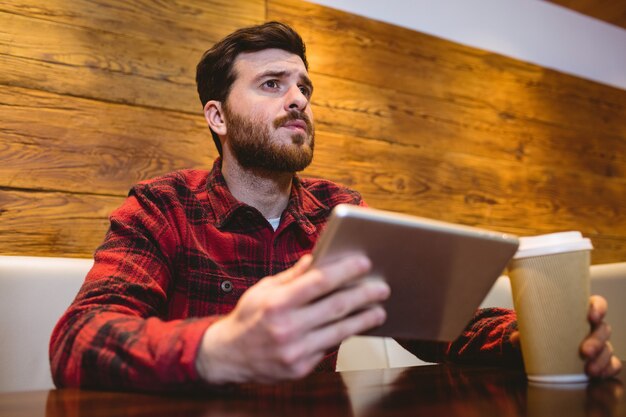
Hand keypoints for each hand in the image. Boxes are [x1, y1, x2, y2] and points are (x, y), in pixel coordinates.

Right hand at [195, 254, 389, 383]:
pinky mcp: (300, 367)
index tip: (364, 262)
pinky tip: (356, 326)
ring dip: (363, 319)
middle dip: (364, 295)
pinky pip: (329, 348)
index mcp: (277, 303)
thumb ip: (293, 276)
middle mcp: (287, 327)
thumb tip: (318, 258)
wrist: (228, 356)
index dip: (345, 270)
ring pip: (340, 331)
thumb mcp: (264, 290)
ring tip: (378, 309)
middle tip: (382, 287)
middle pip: (336, 306)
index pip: (319, 281)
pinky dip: (345, 335)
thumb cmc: (248, 317)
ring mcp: (295, 351)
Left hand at [510, 295, 621, 378]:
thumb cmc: (544, 332)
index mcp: (579, 312)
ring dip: (601, 359)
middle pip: (603, 329)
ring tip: (589, 370)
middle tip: (585, 351)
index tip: (591, 316)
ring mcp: (600, 344)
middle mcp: (592, 327)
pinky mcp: (602, 361)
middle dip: (596, 341)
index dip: (598, 308)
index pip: (596, 304)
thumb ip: (526, 333)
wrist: (545, 349)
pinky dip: (607, 369)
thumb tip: (515, 339)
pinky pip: (611, 364)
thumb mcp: (534, 330)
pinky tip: (598, 374)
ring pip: (608, 349)